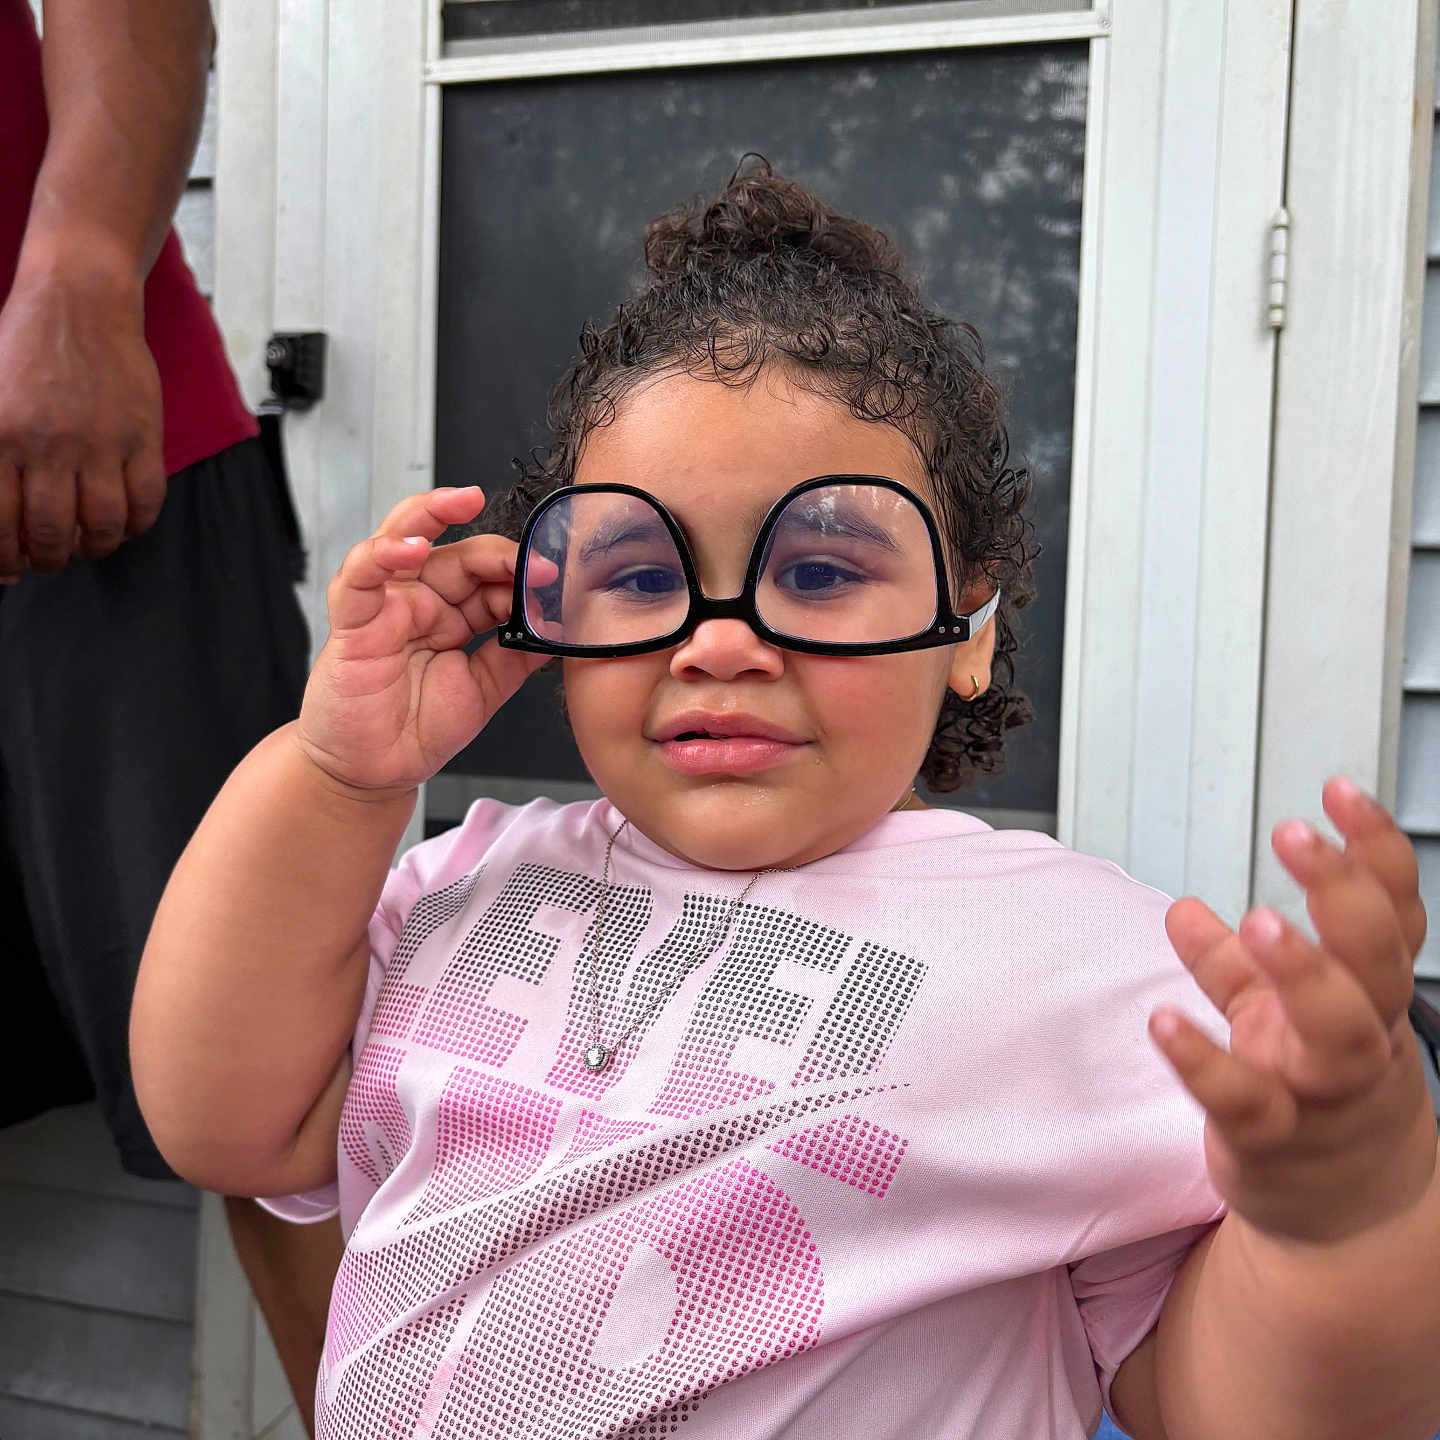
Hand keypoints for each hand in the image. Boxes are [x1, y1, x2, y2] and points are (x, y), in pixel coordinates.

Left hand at [0, 263, 165, 579]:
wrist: (77, 301)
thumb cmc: (24, 346)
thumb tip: (1, 518)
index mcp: (0, 436)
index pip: (0, 522)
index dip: (4, 558)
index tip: (10, 568)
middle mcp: (49, 445)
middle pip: (52, 532)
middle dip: (48, 559)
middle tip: (49, 559)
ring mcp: (101, 442)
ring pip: (103, 524)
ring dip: (96, 546)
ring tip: (89, 544)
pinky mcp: (142, 436)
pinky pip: (147, 500)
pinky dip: (137, 524)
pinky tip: (125, 522)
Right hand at [294, 486, 549, 795]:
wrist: (374, 773)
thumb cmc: (417, 729)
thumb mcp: (485, 689)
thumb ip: (517, 654)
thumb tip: (559, 626)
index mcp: (452, 615)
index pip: (489, 577)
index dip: (521, 575)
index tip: (554, 581)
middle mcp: (420, 602)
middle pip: (457, 553)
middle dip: (497, 551)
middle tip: (534, 562)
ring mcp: (385, 607)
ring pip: (401, 539)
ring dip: (431, 514)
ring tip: (463, 502)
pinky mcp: (352, 622)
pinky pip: (360, 577)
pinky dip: (382, 554)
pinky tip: (411, 546)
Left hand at [1154, 776, 1434, 1243]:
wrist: (1346, 1221)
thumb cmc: (1315, 1097)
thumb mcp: (1284, 1020)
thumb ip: (1234, 965)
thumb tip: (1182, 912)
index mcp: (1370, 1000)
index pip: (1394, 915)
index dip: (1375, 853)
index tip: (1340, 789)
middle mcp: (1361, 1042)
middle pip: (1376, 962)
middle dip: (1343, 894)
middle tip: (1295, 834)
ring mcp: (1322, 1096)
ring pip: (1337, 1034)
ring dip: (1301, 972)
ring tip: (1257, 919)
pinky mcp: (1273, 1144)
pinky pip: (1246, 1103)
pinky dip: (1205, 1062)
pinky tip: (1164, 1020)